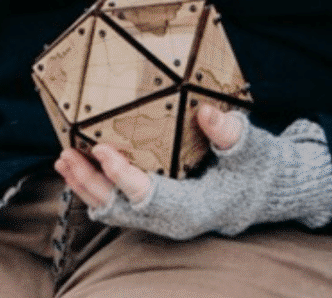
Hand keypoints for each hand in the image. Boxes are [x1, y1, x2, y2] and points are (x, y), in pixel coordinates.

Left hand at [55, 103, 242, 207]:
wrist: (267, 189)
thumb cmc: (258, 168)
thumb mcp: (250, 148)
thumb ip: (228, 132)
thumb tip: (205, 112)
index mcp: (194, 207)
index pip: (149, 197)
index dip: (122, 176)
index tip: (101, 150)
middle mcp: (174, 219)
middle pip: (122, 209)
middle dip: (91, 183)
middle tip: (66, 156)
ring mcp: (165, 216)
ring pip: (116, 209)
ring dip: (87, 186)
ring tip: (64, 161)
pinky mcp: (160, 207)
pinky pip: (121, 203)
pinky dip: (99, 186)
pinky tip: (82, 167)